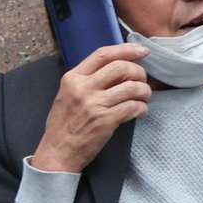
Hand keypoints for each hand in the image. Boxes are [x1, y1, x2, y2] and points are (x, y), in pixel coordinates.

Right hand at [30, 42, 151, 174]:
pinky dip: (142, 108)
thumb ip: (86, 80)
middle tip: (142, 82)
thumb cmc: (63, 125)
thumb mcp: (67, 94)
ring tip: (144, 98)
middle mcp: (83, 87)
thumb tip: (116, 70)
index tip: (142, 51)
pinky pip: (132, 107)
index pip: (103, 54)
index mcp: (73, 77)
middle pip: (121, 67)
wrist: (57, 152)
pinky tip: (140, 112)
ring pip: (131, 87)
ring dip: (144, 91)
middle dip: (139, 72)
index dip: (126, 50)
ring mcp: (94, 104)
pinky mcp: (105, 121)